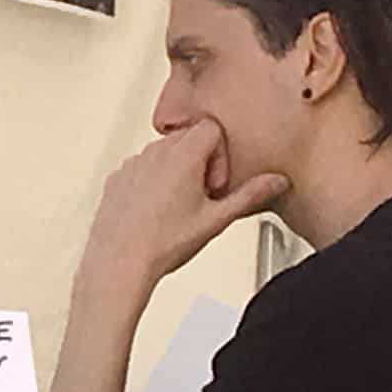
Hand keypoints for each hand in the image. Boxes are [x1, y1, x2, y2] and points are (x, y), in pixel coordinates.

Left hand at [81, 119, 289, 290]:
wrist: (118, 264)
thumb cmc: (161, 244)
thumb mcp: (216, 220)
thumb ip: (250, 195)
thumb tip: (275, 182)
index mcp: (182, 155)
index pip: (212, 128)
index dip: (220, 155)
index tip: (214, 185)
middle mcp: (154, 153)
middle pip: (187, 139)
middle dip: (200, 163)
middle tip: (201, 198)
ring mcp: (132, 164)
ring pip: (163, 154)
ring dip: (176, 172)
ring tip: (178, 209)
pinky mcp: (116, 179)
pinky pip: (141, 169)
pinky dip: (152, 183)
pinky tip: (155, 213)